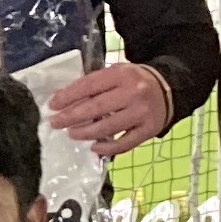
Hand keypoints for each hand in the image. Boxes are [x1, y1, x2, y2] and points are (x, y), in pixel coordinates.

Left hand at [45, 62, 172, 159]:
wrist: (168, 88)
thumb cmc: (134, 81)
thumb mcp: (116, 73)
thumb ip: (94, 84)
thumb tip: (63, 98)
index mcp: (121, 74)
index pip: (89, 86)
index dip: (68, 96)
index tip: (52, 105)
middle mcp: (133, 93)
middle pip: (96, 108)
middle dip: (71, 117)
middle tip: (55, 123)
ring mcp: (142, 113)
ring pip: (108, 127)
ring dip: (85, 133)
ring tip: (72, 134)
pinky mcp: (149, 130)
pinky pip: (124, 144)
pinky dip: (107, 148)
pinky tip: (94, 148)